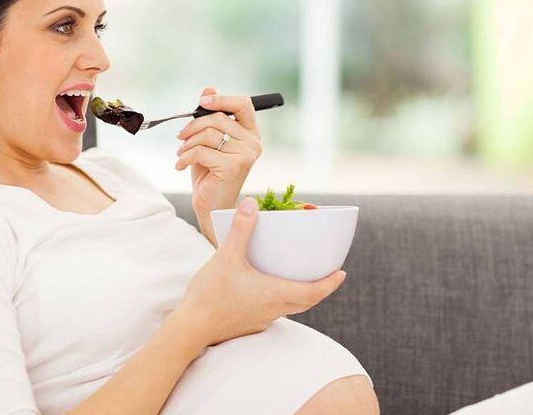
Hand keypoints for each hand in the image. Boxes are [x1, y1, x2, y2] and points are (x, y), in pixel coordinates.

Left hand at [174, 87, 262, 217]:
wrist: (211, 206)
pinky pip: (201, 151)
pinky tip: (181, 165)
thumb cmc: (210, 174)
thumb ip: (211, 117)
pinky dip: (185, 157)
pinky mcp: (233, 166)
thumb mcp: (208, 142)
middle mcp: (253, 143)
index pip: (243, 104)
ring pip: (208, 134)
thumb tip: (209, 89)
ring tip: (181, 154)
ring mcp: (245, 155)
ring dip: (187, 144)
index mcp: (250, 134)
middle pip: (219, 118)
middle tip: (180, 137)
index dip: (222, 99)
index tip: (202, 102)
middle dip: (193, 126)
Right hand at [174, 198, 346, 346]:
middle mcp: (273, 310)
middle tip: (328, 276)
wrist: (190, 329)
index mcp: (275, 295)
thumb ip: (241, 230)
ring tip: (300, 279)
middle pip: (306, 302)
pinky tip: (267, 289)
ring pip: (290, 308)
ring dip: (300, 295)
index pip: (314, 292)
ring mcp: (261, 320)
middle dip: (320, 289)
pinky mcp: (248, 324)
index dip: (330, 283)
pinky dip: (280, 300)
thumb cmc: (210, 294)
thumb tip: (251, 204)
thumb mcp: (226, 257)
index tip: (342, 273)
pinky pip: (273, 311)